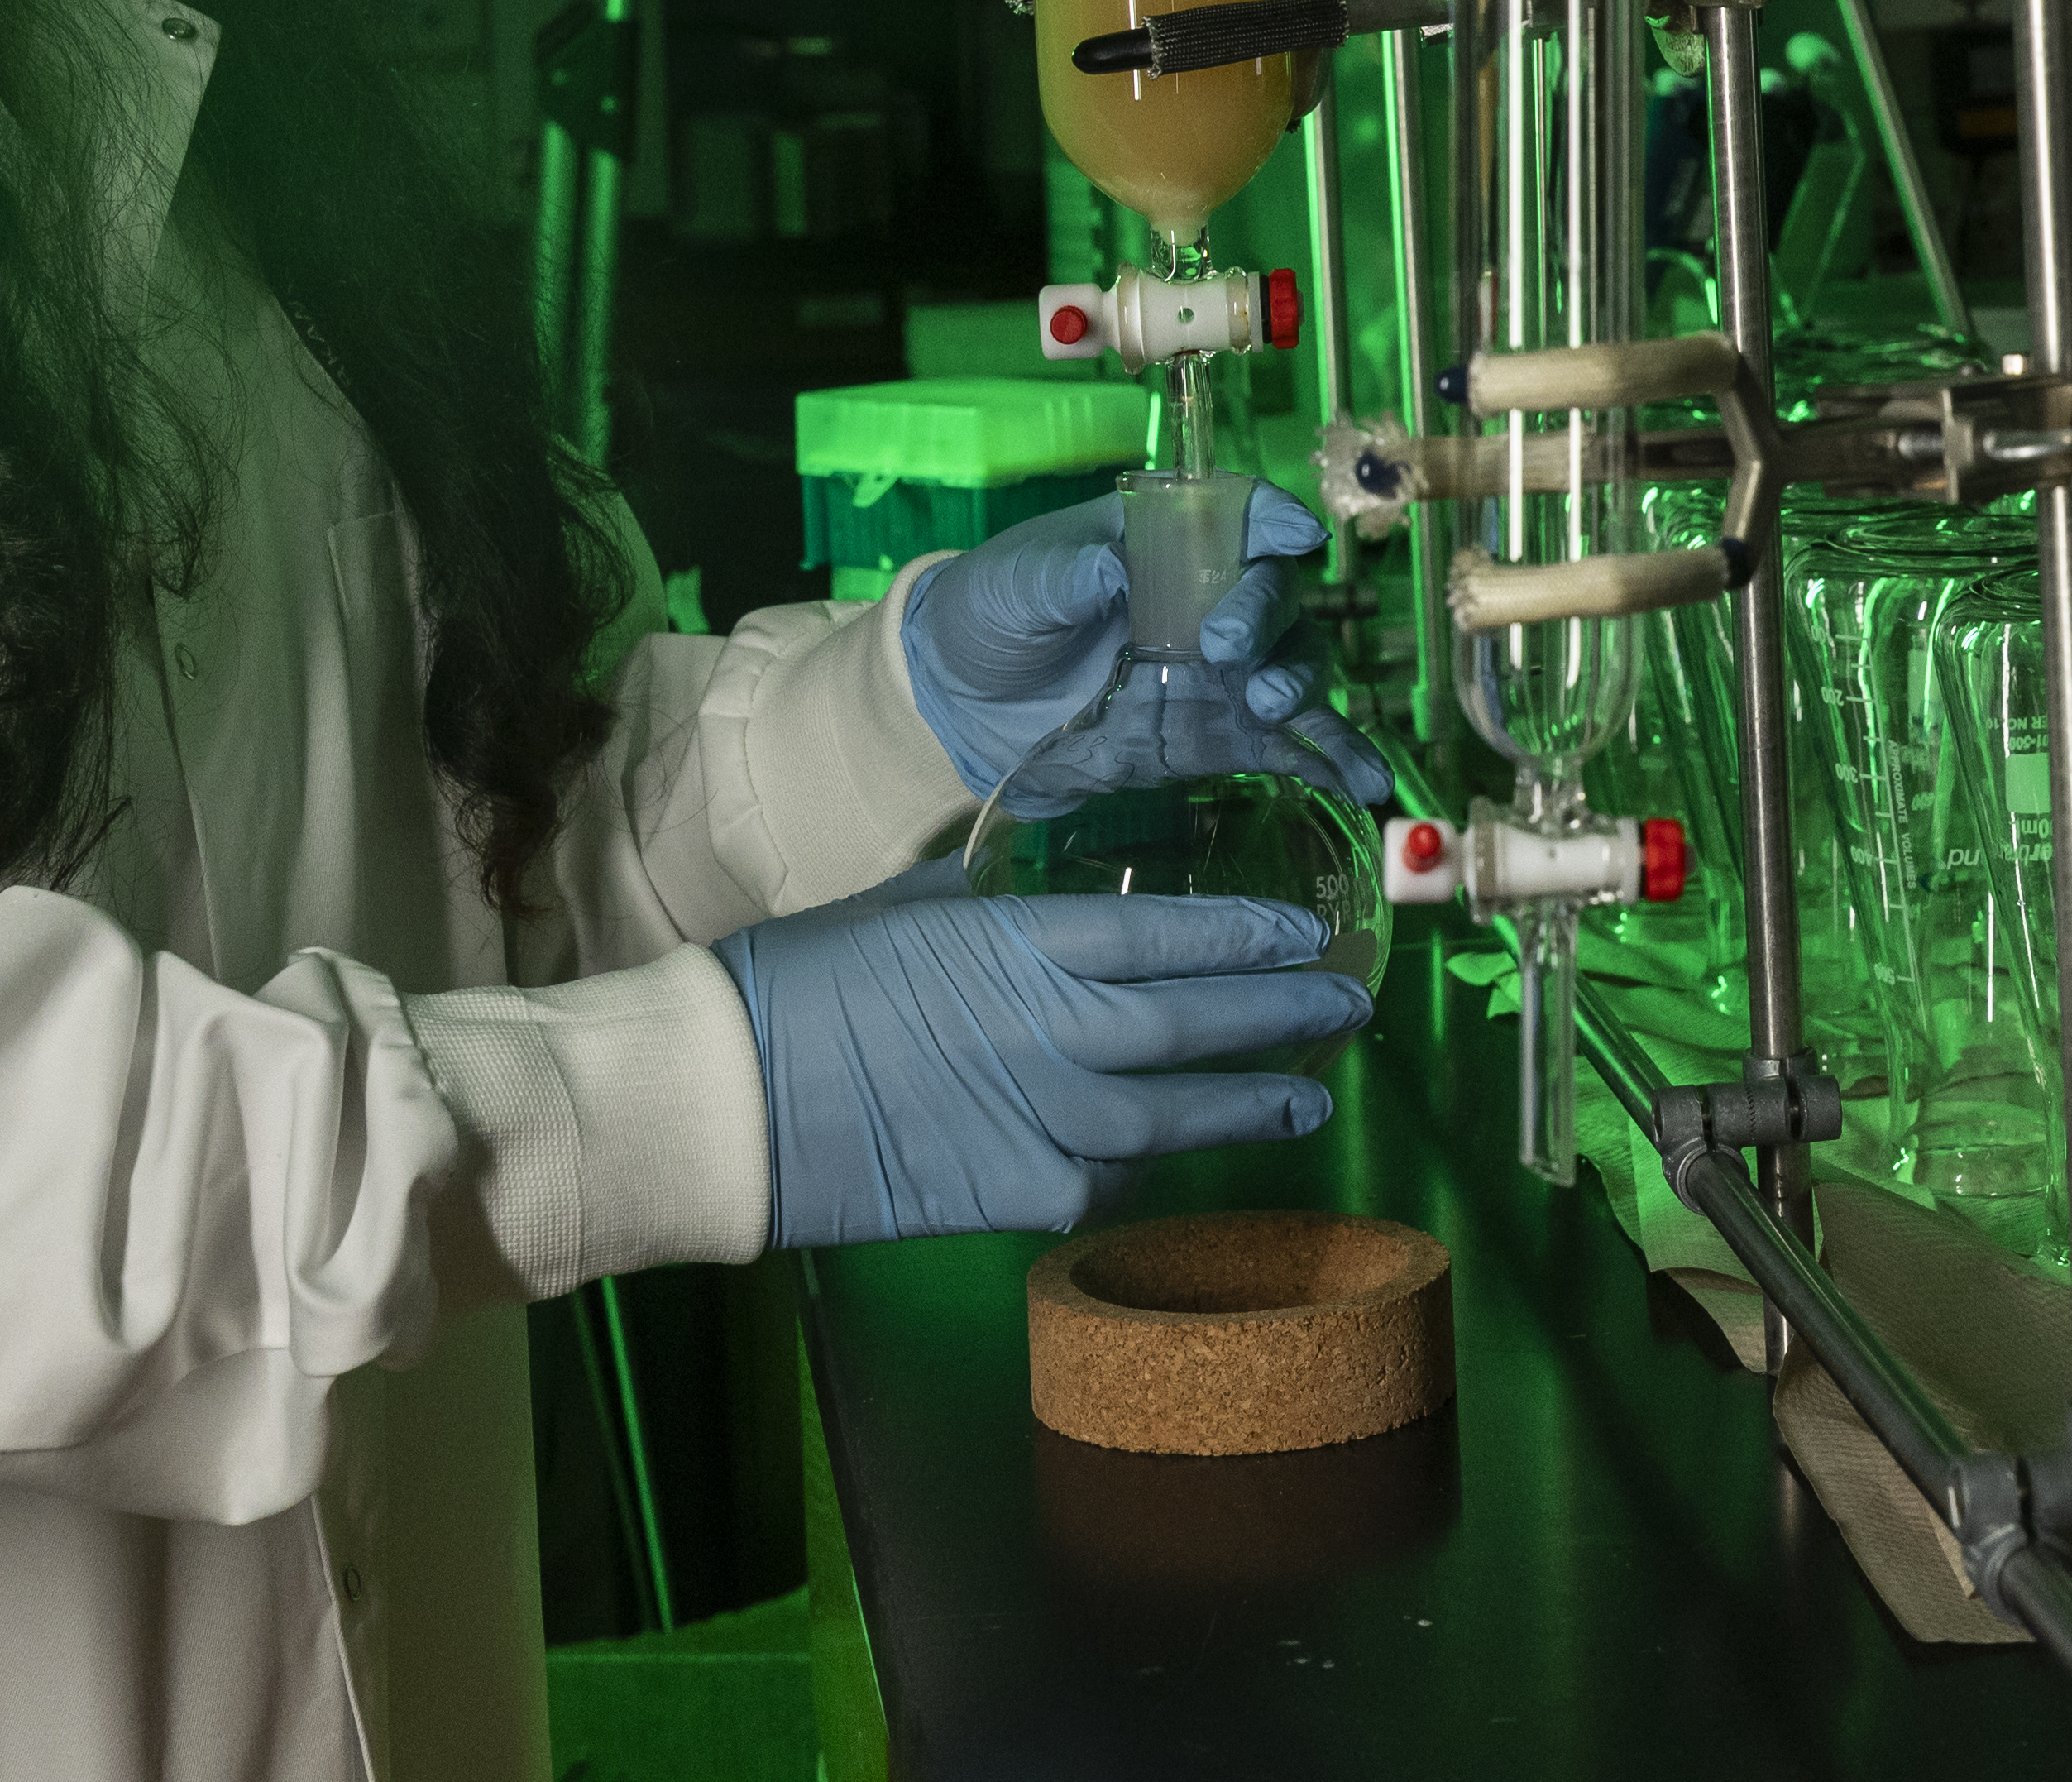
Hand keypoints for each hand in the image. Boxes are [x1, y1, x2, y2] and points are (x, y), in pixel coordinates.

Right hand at [718, 862, 1371, 1246]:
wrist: (723, 1100)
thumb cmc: (797, 986)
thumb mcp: (905, 903)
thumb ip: (992, 898)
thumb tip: (1046, 877)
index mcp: (1017, 943)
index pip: (1168, 934)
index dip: (1250, 937)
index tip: (1307, 935)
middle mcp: (1045, 1030)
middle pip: (1196, 1019)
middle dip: (1284, 1012)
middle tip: (1348, 1006)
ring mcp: (1035, 1119)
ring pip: (1176, 1115)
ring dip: (1252, 1102)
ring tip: (1309, 1093)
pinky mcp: (1010, 1194)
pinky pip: (1108, 1182)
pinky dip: (1151, 1168)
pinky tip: (1184, 1156)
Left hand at [900, 481, 1392, 812]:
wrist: (963, 711)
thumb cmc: (993, 615)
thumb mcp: (1021, 584)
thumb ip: (1073, 575)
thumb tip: (1120, 573)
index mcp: (1166, 541)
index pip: (1239, 515)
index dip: (1273, 518)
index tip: (1289, 534)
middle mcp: (1210, 599)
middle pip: (1275, 593)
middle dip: (1266, 615)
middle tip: (1224, 647)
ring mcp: (1221, 672)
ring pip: (1293, 665)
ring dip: (1299, 681)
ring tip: (1269, 705)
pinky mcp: (1217, 736)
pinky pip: (1290, 746)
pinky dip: (1333, 761)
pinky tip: (1365, 786)